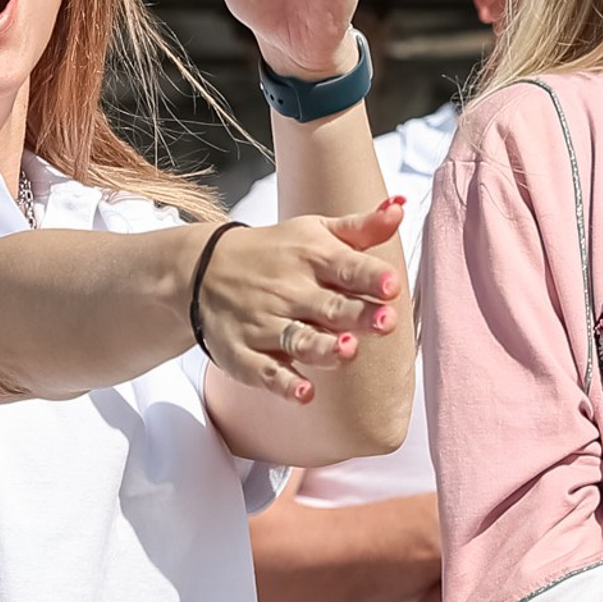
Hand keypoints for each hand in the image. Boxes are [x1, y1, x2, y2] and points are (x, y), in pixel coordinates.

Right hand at [196, 199, 405, 404]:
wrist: (201, 269)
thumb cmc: (274, 253)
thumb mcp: (315, 231)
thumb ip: (361, 228)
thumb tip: (401, 208)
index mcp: (312, 258)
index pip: (347, 267)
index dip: (371, 276)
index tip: (392, 284)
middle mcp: (289, 291)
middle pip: (330, 308)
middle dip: (358, 315)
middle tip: (386, 322)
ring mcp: (264, 324)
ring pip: (298, 339)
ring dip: (323, 347)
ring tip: (346, 350)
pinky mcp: (243, 354)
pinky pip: (264, 372)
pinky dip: (283, 384)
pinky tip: (304, 393)